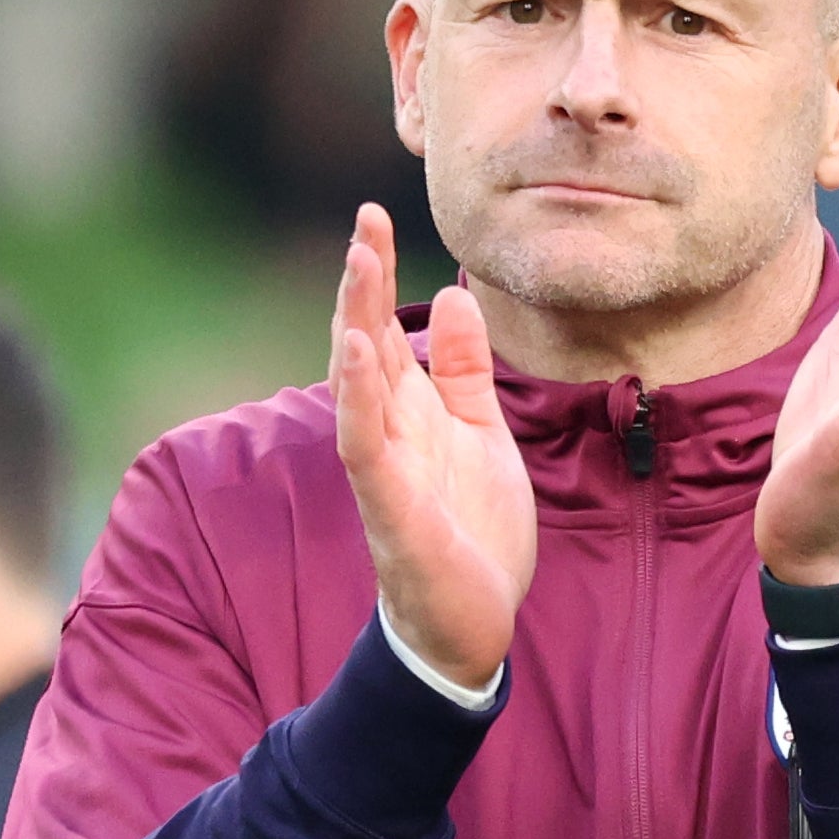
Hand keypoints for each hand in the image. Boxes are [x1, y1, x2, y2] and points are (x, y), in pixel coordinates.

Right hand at [330, 204, 536, 689]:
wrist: (471, 624)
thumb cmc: (471, 531)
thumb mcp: (482, 433)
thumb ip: (467, 370)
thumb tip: (455, 294)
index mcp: (410, 412)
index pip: (384, 329)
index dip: (377, 275)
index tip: (373, 214)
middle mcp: (387, 431)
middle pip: (364, 343)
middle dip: (363, 283)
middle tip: (364, 219)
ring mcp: (383, 468)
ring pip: (358, 384)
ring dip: (356, 322)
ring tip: (359, 262)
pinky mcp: (390, 508)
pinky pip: (366, 445)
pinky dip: (359, 397)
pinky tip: (360, 351)